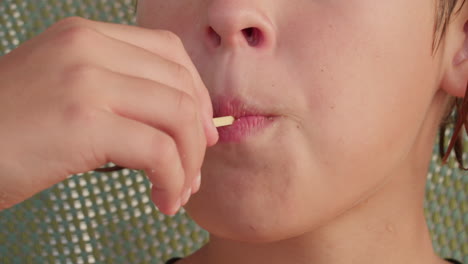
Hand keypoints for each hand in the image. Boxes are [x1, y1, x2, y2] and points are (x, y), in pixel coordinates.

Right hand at [0, 17, 217, 214]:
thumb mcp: (66, 89)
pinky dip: (173, 179)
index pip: (169, 52)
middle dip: (198, 135)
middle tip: (195, 169)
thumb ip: (117, 91)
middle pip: (180, 86)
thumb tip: (181, 120)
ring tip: (179, 192)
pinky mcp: (83, 121)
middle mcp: (88, 48)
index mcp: (86, 36)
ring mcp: (85, 81)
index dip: (196, 93)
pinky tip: (164, 199)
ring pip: (178, 117)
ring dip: (189, 163)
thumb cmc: (10, 129)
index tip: (200, 130)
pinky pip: (158, 151)